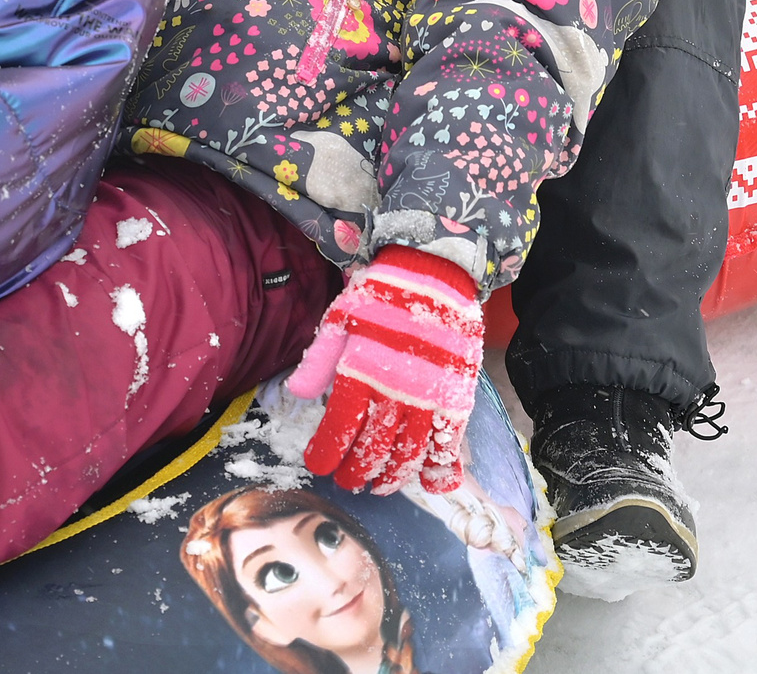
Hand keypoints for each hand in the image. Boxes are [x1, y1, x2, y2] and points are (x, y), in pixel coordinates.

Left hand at [286, 245, 482, 494]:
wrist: (436, 272)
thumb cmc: (383, 294)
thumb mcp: (340, 318)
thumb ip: (320, 359)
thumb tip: (299, 394)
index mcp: (361, 371)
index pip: (339, 429)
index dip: (326, 454)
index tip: (319, 465)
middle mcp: (395, 391)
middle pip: (372, 450)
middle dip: (356, 472)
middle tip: (347, 480)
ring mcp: (430, 397)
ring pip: (408, 454)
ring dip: (391, 477)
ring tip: (378, 484)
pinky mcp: (457, 397)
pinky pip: (447, 443)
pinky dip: (438, 468)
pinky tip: (427, 481)